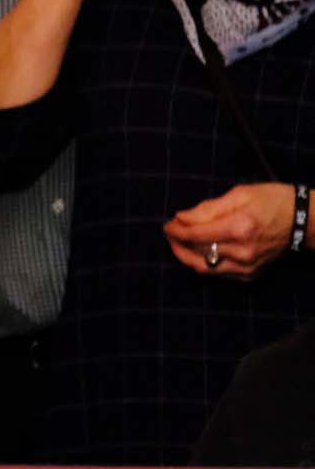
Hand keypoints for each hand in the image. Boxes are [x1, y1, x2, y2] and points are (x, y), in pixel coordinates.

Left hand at [165, 183, 295, 280]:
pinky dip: (204, 263)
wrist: (302, 220)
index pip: (195, 234)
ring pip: (204, 268)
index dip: (175, 230)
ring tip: (178, 243)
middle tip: (170, 233)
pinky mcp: (250, 274)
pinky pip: (218, 273)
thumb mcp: (239, 194)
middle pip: (196, 252)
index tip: (167, 225)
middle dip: (177, 243)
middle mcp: (242, 251)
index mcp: (239, 228)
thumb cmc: (271, 201)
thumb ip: (207, 208)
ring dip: (186, 256)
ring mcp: (247, 266)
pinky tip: (199, 252)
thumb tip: (181, 218)